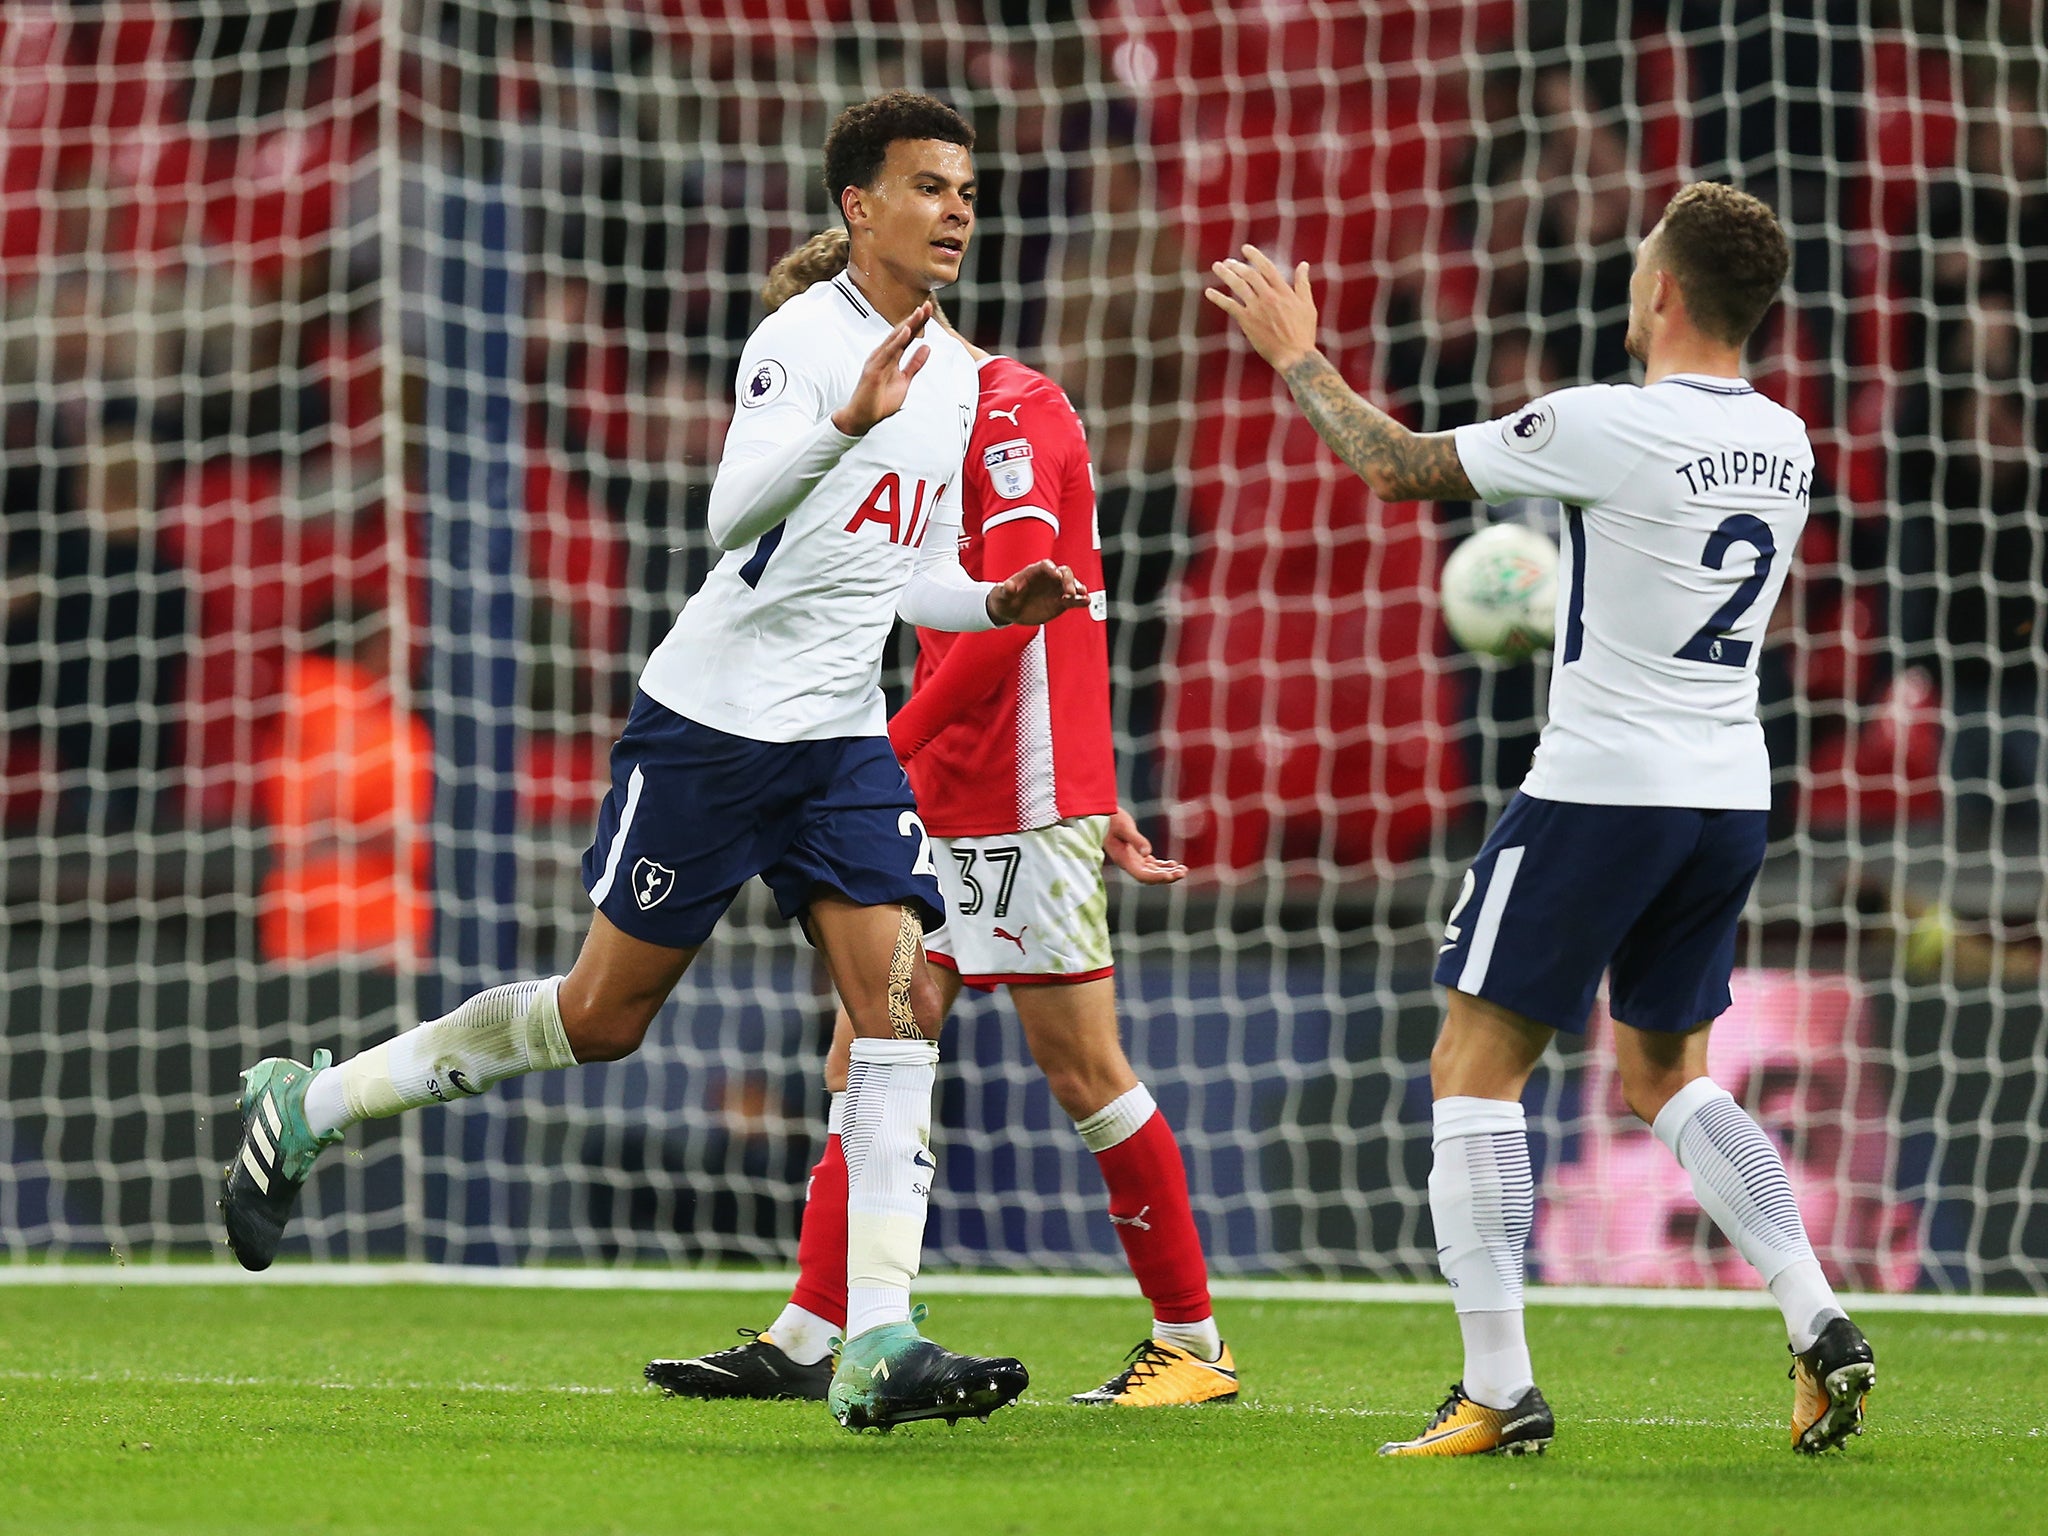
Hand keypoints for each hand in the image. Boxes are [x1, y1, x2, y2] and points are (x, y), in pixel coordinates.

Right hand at [832, 299, 935, 435]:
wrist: (862, 417)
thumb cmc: (880, 401)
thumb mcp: (904, 381)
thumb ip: (914, 365)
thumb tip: (927, 348)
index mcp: (891, 357)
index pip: (907, 336)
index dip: (918, 323)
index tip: (929, 310)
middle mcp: (883, 355)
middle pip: (901, 333)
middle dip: (915, 319)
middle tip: (927, 304)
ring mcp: (877, 361)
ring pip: (894, 339)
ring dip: (907, 325)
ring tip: (919, 312)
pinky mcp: (873, 370)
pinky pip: (887, 353)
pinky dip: (896, 341)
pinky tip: (906, 332)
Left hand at [986, 559, 1087, 626]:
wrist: (1009, 610)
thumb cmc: (1004, 599)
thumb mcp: (1001, 596)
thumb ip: (1005, 590)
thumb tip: (1008, 586)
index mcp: (1034, 572)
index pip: (1046, 565)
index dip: (1052, 568)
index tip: (1056, 575)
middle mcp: (1048, 579)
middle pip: (1064, 573)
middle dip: (1069, 581)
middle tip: (1069, 592)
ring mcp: (1056, 590)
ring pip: (1072, 585)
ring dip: (1078, 589)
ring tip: (1081, 597)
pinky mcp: (1061, 602)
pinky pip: (1074, 600)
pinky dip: (1081, 600)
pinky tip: (1085, 602)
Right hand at [1104, 808, 1185, 884]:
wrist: (1101, 815)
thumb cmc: (1111, 820)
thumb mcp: (1125, 828)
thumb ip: (1136, 840)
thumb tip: (1147, 853)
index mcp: (1123, 860)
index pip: (1142, 875)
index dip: (1156, 877)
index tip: (1170, 875)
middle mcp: (1128, 863)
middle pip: (1149, 877)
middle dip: (1167, 876)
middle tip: (1183, 872)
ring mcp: (1131, 860)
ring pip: (1151, 872)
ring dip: (1167, 872)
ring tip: (1183, 870)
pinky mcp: (1134, 854)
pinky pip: (1150, 865)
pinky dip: (1162, 865)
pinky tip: (1173, 863)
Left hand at [1205, 245, 1319, 372]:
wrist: (1294, 356)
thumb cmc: (1303, 333)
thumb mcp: (1307, 305)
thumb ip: (1303, 284)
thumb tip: (1303, 264)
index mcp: (1283, 291)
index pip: (1267, 268)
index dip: (1255, 256)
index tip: (1245, 249)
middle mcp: (1269, 296)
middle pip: (1249, 274)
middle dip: (1237, 265)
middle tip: (1228, 262)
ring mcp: (1257, 308)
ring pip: (1238, 286)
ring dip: (1226, 275)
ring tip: (1217, 267)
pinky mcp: (1247, 321)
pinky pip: (1229, 306)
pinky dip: (1218, 298)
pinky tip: (1208, 292)